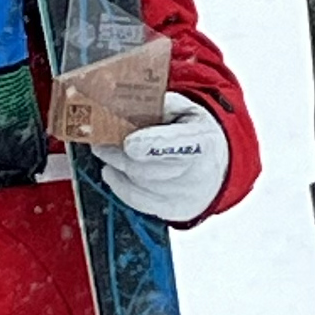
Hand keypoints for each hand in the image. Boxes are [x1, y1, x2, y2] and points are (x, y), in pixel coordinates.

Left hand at [96, 94, 230, 223]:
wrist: (216, 164)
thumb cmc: (192, 132)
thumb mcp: (183, 109)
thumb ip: (158, 105)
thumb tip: (125, 103)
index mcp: (203, 141)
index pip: (180, 144)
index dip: (153, 144)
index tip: (128, 142)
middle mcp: (199, 173)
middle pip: (149, 169)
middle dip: (118, 155)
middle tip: (99, 143)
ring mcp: (187, 195)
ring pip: (139, 184)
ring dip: (116, 167)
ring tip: (105, 151)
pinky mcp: (174, 210)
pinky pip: (137, 200)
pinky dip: (119, 184)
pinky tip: (111, 171)